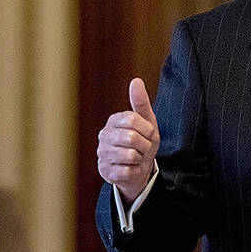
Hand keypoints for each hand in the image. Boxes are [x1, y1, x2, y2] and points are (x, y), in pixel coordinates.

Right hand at [97, 77, 160, 203]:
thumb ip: (141, 102)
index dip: (146, 129)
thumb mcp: (147, 121)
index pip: (132, 120)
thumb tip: (136, 80)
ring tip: (136, 157)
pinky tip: (130, 168)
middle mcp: (104, 135)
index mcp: (114, 120)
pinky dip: (134, 170)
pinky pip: (127, 170)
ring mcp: (102, 153)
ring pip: (130, 156)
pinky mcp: (104, 170)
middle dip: (145, 145)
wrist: (140, 168)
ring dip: (140, 159)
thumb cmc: (143, 142)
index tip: (148, 133)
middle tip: (143, 148)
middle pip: (131, 138)